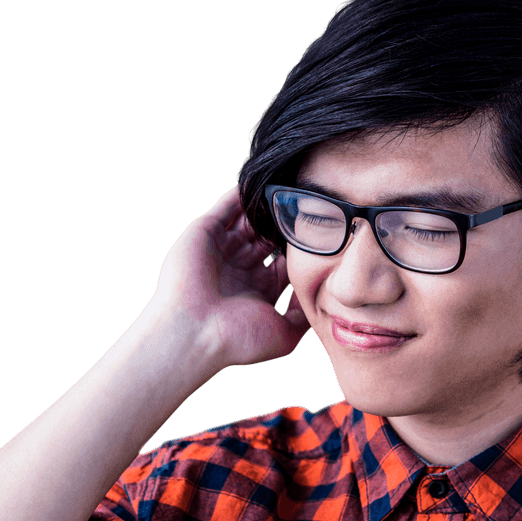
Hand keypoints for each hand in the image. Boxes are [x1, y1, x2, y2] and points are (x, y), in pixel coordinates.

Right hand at [148, 185, 310, 368]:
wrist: (193, 333)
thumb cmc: (237, 340)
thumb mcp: (284, 335)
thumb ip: (304, 315)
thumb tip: (321, 296)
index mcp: (259, 290)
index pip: (287, 261)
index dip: (305, 249)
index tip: (328, 234)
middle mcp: (242, 268)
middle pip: (270, 238)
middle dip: (288, 225)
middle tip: (313, 206)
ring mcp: (223, 249)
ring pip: (251, 220)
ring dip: (268, 207)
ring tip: (292, 187)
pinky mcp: (206, 232)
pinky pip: (227, 207)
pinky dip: (242, 194)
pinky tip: (263, 180)